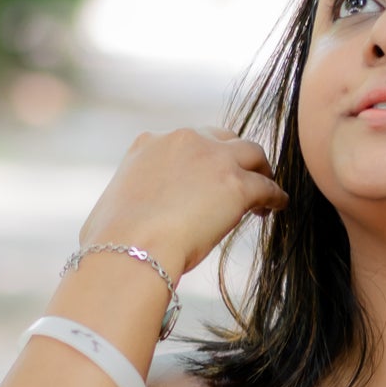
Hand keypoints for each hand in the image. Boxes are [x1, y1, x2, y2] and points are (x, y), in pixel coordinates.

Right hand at [78, 125, 287, 279]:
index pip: (185, 142)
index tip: (205, 177)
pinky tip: (277, 207)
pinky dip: (275, 195)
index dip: (199, 159)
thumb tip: (113, 222)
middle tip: (240, 178)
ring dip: (260, 170)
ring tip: (266, 189)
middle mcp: (183, 141)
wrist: (129, 248)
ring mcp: (213, 159)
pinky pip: (266, 186)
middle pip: (222, 138)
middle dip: (232, 157)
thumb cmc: (110, 241)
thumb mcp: (109, 209)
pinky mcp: (236, 185)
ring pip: (252, 153)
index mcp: (149, 145)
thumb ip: (123, 204)